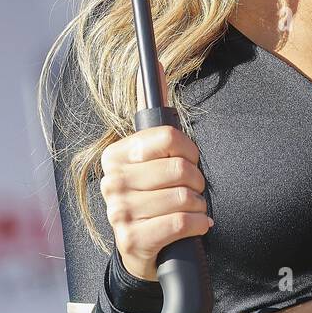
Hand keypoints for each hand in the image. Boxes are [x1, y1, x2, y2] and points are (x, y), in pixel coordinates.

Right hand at [99, 60, 211, 281]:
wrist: (144, 250)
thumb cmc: (154, 196)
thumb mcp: (153, 157)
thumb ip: (154, 111)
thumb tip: (156, 63)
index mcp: (115, 156)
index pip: (165, 137)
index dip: (189, 149)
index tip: (190, 159)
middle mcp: (112, 182)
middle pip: (178, 167)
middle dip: (197, 181)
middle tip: (193, 188)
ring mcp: (119, 212)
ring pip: (183, 196)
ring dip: (199, 205)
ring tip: (193, 208)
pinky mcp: (132, 239)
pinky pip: (181, 222)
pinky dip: (199, 224)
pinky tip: (197, 225)